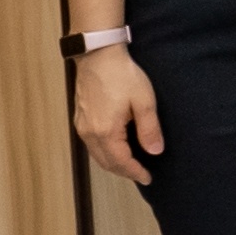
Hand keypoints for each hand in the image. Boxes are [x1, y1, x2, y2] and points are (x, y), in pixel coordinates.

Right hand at [71, 43, 164, 183]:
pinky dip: (104, 152)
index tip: (148, 178)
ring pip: (97, 155)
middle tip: (141, 174)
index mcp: (105, 131)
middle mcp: (89, 133)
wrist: (99, 56)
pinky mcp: (80, 118)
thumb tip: (155, 152)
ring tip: (131, 165)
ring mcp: (82, 126)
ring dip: (113, 163)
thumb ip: (149, 129)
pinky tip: (116, 149)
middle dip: (124, 171)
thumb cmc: (122, 75)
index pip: (121, 161)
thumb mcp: (144, 101)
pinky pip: (91, 144)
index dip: (135, 172)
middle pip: (106, 162)